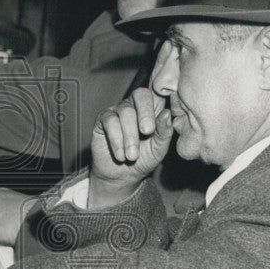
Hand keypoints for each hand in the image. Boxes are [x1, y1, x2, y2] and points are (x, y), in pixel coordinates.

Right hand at [89, 87, 173, 207]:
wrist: (122, 176)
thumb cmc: (144, 159)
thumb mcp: (159, 149)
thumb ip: (164, 132)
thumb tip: (166, 114)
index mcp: (153, 109)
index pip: (159, 92)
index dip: (163, 92)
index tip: (167, 107)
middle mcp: (135, 106)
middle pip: (141, 94)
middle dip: (146, 113)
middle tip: (148, 132)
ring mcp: (118, 111)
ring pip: (125, 111)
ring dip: (130, 136)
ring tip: (133, 156)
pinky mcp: (103, 119)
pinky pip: (110, 121)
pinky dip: (117, 140)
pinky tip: (121, 155)